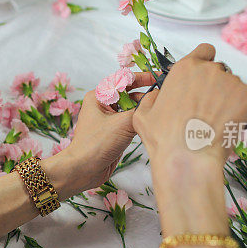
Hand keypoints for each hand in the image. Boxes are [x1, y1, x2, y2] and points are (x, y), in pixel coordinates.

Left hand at [51, 71, 156, 194]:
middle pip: (129, 93)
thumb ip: (141, 109)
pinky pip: (131, 122)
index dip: (142, 77)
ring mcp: (109, 119)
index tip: (159, 77)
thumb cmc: (94, 145)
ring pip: (131, 108)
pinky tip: (151, 123)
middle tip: (164, 94)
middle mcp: (103, 105)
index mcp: (98, 96)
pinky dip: (141, 121)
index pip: (124, 79)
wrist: (82, 170)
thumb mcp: (121, 123)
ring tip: (160, 109)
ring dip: (144, 109)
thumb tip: (158, 98)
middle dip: (146, 93)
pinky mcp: (114, 133)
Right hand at [132, 44, 246, 173]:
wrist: (189, 158)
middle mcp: (210, 69)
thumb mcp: (143, 114)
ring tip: (216, 121)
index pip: (204, 51)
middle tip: (207, 109)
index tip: (203, 78)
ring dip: (228, 98)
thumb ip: (153, 97)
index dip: (204, 63)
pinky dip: (242, 108)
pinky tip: (228, 123)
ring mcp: (231, 81)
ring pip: (233, 86)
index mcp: (185, 68)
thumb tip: (159, 95)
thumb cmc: (165, 138)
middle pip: (219, 71)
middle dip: (215, 86)